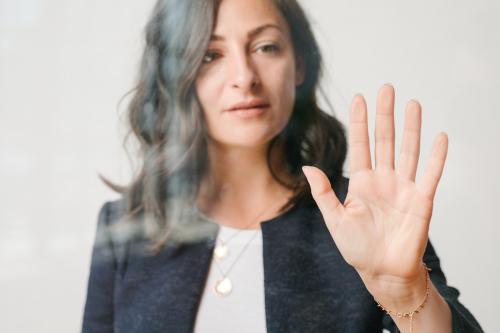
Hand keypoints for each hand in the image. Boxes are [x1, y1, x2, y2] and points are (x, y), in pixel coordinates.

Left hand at [302, 84, 447, 303]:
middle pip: (384, 140)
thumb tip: (308, 167)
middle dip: (385, 115)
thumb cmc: (357, 248)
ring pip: (408, 151)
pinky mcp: (422, 201)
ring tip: (412, 104)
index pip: (360, 145)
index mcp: (361, 182)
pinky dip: (437, 157)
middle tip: (386, 89)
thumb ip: (324, 192)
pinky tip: (440, 136)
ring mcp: (404, 188)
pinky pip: (431, 175)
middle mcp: (384, 180)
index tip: (359, 98)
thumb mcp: (334, 219)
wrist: (382, 272)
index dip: (360, 122)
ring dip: (411, 128)